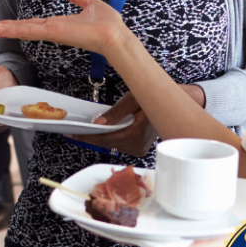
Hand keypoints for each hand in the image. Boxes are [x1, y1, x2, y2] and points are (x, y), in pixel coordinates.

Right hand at [0, 0, 128, 55]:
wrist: (115, 35)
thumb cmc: (108, 24)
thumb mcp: (90, 4)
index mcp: (59, 24)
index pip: (33, 24)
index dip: (18, 23)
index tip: (4, 24)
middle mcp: (52, 29)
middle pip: (24, 28)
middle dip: (5, 28)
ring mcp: (51, 32)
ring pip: (23, 30)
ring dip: (4, 30)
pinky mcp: (52, 32)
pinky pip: (29, 30)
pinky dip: (13, 30)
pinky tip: (0, 29)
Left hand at [62, 86, 205, 156]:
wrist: (173, 103)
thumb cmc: (154, 98)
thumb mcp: (132, 99)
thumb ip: (116, 112)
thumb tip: (98, 123)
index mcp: (137, 134)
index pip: (105, 139)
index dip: (87, 136)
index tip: (72, 134)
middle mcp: (138, 145)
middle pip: (107, 143)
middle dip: (90, 136)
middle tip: (73, 132)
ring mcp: (140, 149)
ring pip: (112, 145)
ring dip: (100, 137)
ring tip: (85, 130)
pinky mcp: (139, 148)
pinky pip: (119, 144)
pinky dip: (110, 138)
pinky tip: (101, 131)